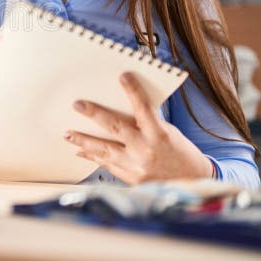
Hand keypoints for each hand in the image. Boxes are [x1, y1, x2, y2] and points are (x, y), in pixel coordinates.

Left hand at [64, 72, 212, 183]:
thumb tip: (125, 107)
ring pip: (104, 151)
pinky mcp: (131, 179)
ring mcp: (137, 167)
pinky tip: (81, 150)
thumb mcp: (168, 132)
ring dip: (84, 141)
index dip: (133, 92)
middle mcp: (146, 151)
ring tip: (67, 134)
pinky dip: (93, 157)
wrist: (193, 184)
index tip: (123, 76)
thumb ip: (147, 123)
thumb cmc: (180, 153)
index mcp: (159, 135)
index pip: (144, 109)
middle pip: (116, 129)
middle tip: (77, 105)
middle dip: (95, 115)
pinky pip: (107, 165)